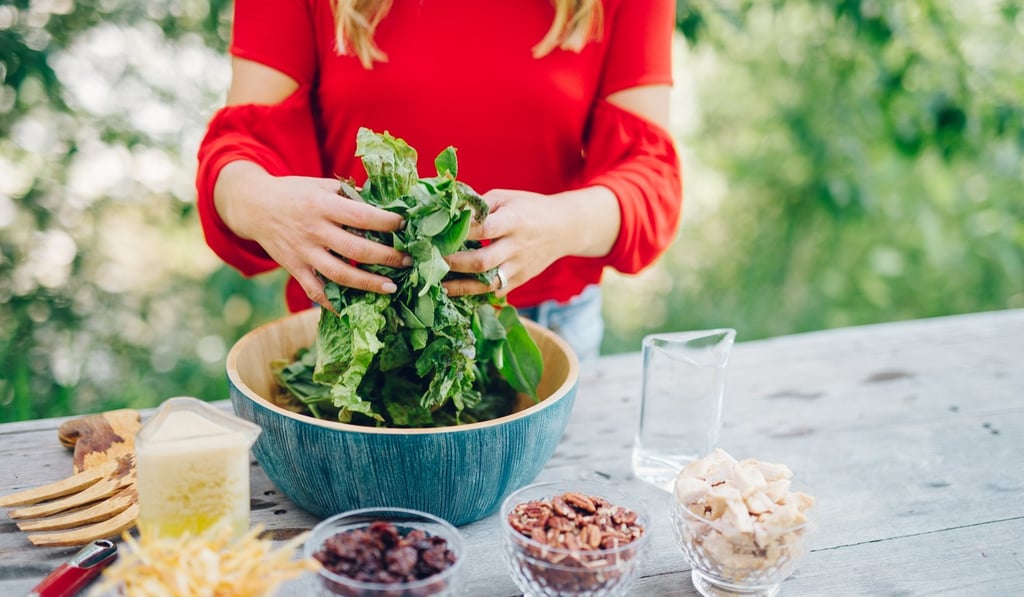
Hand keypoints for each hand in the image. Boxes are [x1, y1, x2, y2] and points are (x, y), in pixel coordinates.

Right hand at [215, 162, 408, 309]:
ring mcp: (303, 252)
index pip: (361, 216)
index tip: (405, 226)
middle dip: (386, 257)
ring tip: (392, 287)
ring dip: (368, 283)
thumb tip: (386, 206)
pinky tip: (355, 309)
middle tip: (407, 261)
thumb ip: (350, 195)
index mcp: (323, 204)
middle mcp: (313, 230)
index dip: (387, 222)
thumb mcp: (321, 185)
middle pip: (355, 248)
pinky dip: (334, 304)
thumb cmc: (295, 193)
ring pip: (339, 274)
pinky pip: (316, 291)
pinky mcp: (295, 269)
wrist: (254, 205)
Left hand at [442, 186, 619, 296]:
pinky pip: (494, 292)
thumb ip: (478, 205)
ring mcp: (519, 267)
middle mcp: (517, 247)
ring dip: (459, 286)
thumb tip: (445, 208)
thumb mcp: (506, 197)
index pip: (482, 229)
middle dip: (452, 264)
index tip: (431, 232)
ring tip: (435, 285)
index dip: (456, 231)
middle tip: (426, 263)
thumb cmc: (529, 208)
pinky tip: (453, 293)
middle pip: (481, 261)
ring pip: (487, 283)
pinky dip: (473, 294)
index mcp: (514, 221)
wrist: (565, 228)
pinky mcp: (520, 281)